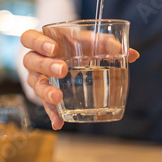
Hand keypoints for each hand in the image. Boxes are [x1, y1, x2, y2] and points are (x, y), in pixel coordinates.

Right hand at [21, 29, 139, 129]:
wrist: (61, 55)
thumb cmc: (72, 44)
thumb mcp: (85, 41)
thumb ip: (105, 44)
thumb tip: (133, 54)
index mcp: (41, 41)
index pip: (29, 38)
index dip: (38, 42)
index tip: (54, 47)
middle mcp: (34, 60)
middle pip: (31, 61)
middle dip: (46, 65)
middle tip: (62, 69)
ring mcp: (37, 77)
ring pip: (35, 84)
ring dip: (46, 92)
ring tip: (58, 98)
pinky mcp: (44, 94)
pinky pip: (45, 105)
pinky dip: (52, 114)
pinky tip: (59, 123)